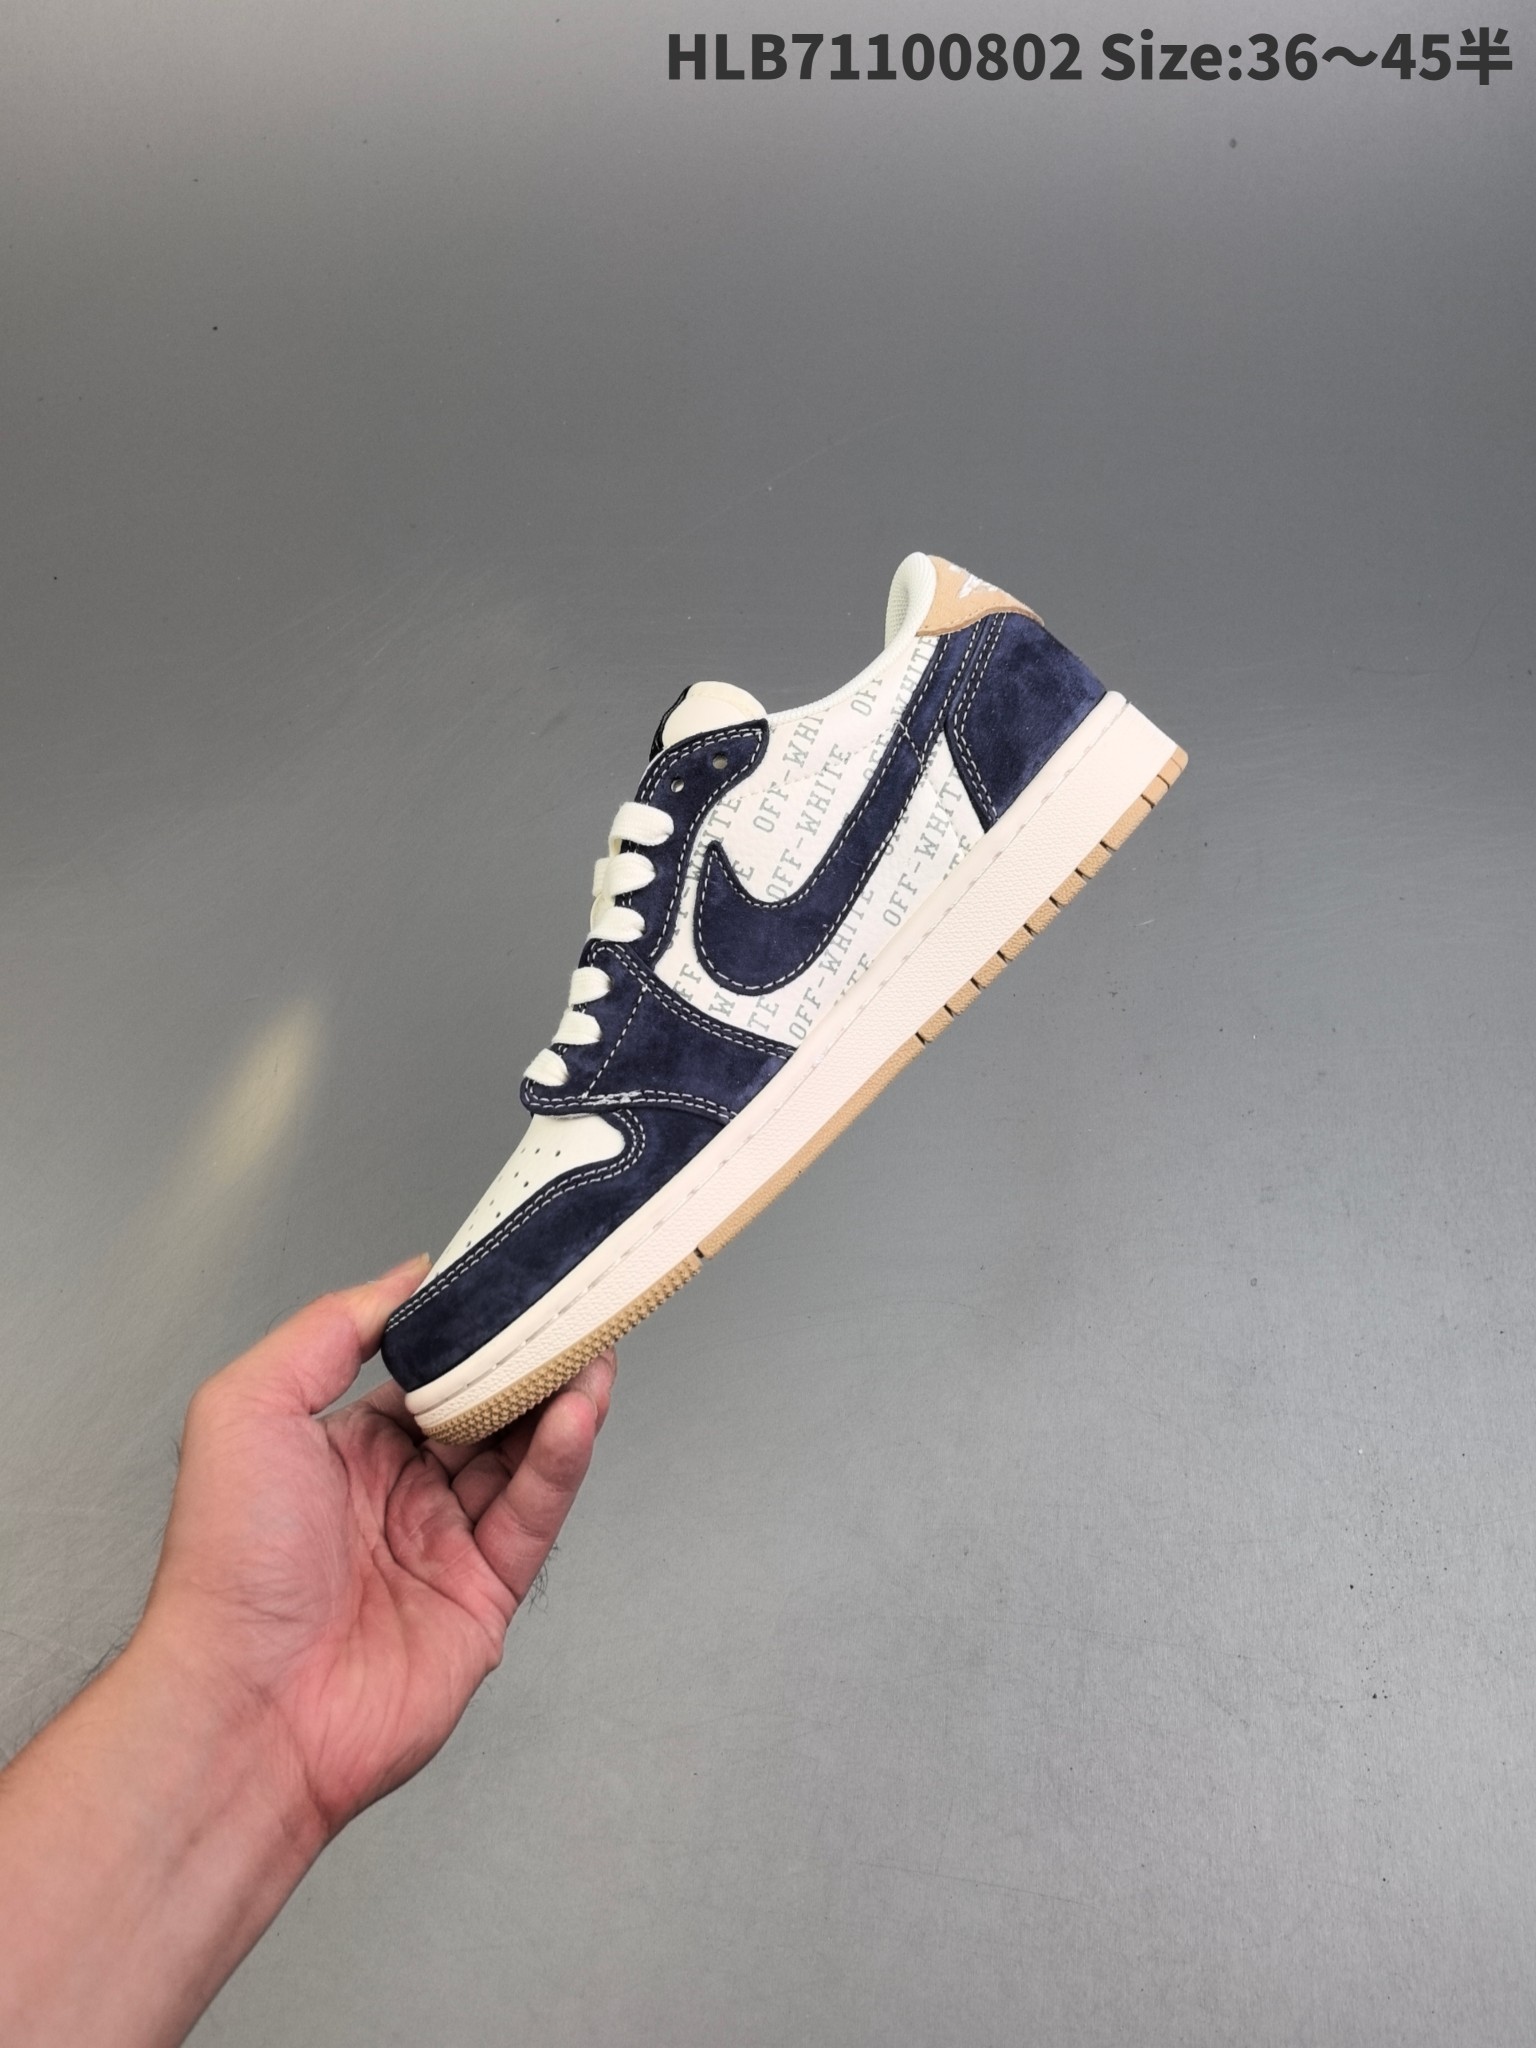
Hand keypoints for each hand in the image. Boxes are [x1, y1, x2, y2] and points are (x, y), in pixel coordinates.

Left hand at [139, 1257, 616, 1842]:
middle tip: (573, 1308)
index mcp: (344, 1449)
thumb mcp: (249, 1406)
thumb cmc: (228, 1565)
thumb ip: (331, 1328)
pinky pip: (534, 1513)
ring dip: (560, 1399)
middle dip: (529, 1360)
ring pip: (522, 1456)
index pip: (427, 1373)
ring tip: (592, 1347)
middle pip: (485, 1410)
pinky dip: (562, 1458)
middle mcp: (398, 1494)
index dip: (469, 1330)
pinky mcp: (485, 1595)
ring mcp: (445, 1545)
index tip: (512, 1281)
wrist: (247, 1704)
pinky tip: (578, 1411)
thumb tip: (407, 1276)